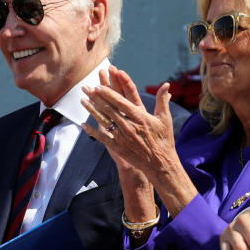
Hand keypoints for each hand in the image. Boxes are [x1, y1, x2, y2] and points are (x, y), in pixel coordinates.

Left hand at [83, 66, 196, 214]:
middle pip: (109, 109)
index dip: (109, 94)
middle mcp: (129, 126)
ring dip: (92, 110)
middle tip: (86, 88)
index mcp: (140, 117)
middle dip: (96, 97)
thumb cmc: (164, 140)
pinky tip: (83, 124)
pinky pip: (103, 137)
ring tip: (82, 100)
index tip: (99, 85)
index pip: (121, 102)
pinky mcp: (118, 147)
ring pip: (104, 121)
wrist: (160, 164)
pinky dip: (92, 131)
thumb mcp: (165, 119)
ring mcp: (122, 137)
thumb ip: (163, 100)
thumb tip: (167, 85)